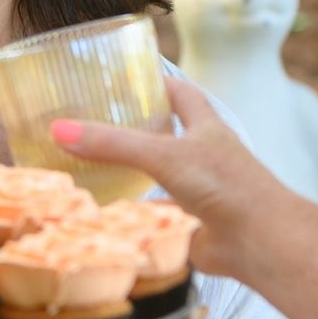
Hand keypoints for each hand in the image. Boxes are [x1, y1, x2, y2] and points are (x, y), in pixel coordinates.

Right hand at [51, 79, 289, 280]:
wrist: (258, 241)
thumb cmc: (224, 185)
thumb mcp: (164, 156)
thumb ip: (113, 144)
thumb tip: (59, 130)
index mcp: (206, 128)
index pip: (182, 94)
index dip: (157, 83)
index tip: (128, 77)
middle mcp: (205, 156)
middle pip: (169, 135)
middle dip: (138, 130)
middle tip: (98, 123)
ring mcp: (200, 192)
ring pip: (162, 177)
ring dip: (135, 174)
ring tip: (93, 166)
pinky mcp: (192, 225)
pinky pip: (158, 216)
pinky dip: (136, 216)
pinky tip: (109, 215)